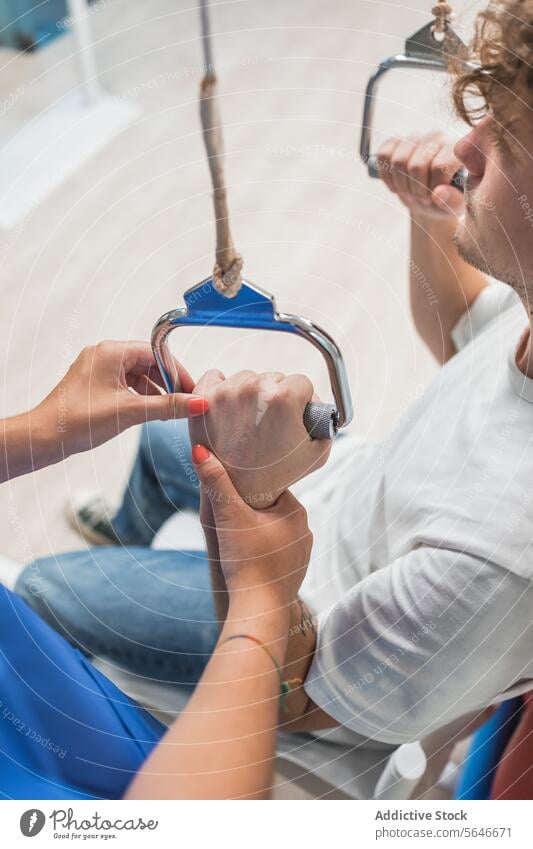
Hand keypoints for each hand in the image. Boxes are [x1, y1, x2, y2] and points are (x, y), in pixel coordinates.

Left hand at [31, 341, 205, 460]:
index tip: (191, 390)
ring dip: (154, 390)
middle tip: (184, 401)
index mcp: (111, 352)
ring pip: (136, 374)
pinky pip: (124, 383)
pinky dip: (139, 395)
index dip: (177, 372)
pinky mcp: (93, 383)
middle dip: (167, 382)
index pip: (156, 353)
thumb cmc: (81, 420)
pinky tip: (148, 411)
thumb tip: (198, 404)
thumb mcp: (131, 412)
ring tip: (168, 410)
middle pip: (147, 362)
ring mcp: (97, 368)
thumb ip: (167, 406)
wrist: (45, 436)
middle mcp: (103, 354)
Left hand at [188, 369, 330, 507]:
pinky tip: (228, 407)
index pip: (301, 382)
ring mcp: (227, 390)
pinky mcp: (204, 395)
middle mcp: (254, 388)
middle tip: (270, 423)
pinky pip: (215, 375)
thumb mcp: (317, 453)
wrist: (239, 491)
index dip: (302, 400)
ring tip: (250, 421)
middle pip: (274, 378)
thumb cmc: (278, 473)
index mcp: (284, 397)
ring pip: (248, 377)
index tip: (293, 416)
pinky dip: (221, 386)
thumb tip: (317, 404)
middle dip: (276, 397)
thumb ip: (326, 423)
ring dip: (251, 394)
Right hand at [193, 444, 312, 611]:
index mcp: (296, 510)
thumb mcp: (228, 516)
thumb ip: (216, 482)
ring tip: (236, 539)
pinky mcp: (296, 573)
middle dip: (251, 512)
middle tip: (228, 515)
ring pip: (274, 533)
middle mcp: (305, 530)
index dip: (248, 489)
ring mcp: (303, 553)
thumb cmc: (247, 560)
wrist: (259, 609)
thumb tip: (200, 449)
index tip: (231, 492)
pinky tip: (248, 558)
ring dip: (256, 533)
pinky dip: (263, 553)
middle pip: (272, 510)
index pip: (271, 488)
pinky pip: (277, 554)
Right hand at [376, 132, 464, 219]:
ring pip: (398, 161)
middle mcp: (437, 137)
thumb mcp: (455, 206)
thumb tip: (438, 193)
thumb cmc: (446, 200)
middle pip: (416, 165)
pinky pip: (383, 155)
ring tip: (410, 193)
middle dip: (415, 190)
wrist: (428, 198)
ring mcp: (415, 137)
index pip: (439, 166)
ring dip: (401, 185)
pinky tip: (396, 184)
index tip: (432, 199)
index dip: (431, 188)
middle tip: (420, 199)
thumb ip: (452, 201)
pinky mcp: (396, 141)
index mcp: (456, 150)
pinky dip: (386, 176)